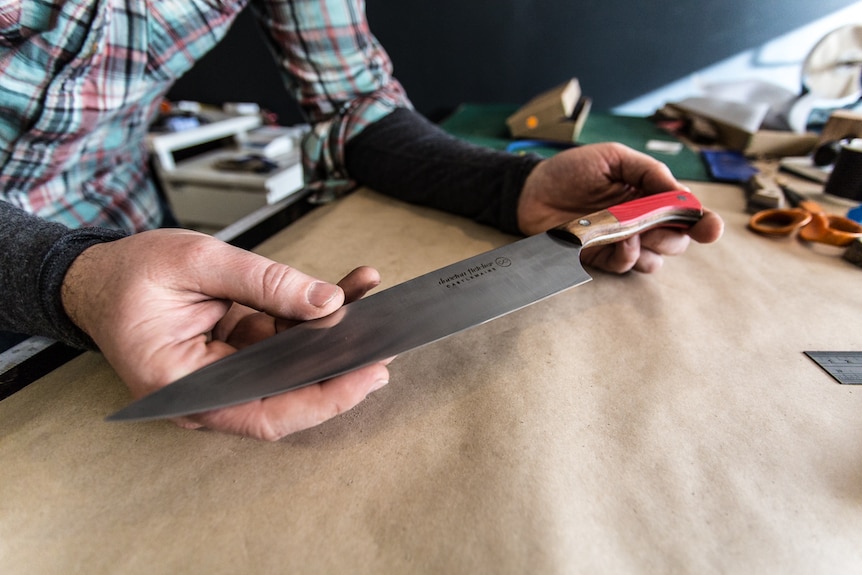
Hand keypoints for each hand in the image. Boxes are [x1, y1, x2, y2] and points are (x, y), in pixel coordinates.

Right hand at [61, 229, 390, 440]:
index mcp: (184, 387)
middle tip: (387, 344)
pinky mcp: (237, 355)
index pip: (267, 413)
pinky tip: (344, 292)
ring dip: (333, 336)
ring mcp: (226, 376)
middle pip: (289, 396)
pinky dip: (312, 319)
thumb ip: (264, 281)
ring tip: (371, 302)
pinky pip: (284, 344)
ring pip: (293, 368)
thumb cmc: (130, 275)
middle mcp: (209, 394)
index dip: (324, 398)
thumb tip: (327, 303)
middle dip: (341, 370)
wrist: (98, 276)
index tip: (370, 374)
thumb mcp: (197, 262)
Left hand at [517, 143, 723, 272]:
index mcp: (649, 193)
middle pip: (678, 239)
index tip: (711, 228)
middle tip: (656, 224)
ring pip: (658, 258)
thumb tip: (680, 193)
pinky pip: (628, 266)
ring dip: (653, 248)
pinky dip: (630, 257)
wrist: (531, 191)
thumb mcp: (613, 158)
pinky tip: (622, 242)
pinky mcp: (603, 257)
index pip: (684, 212)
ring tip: (635, 232)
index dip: (703, 222)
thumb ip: (649, 172)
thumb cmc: (570, 170)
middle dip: (675, 235)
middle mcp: (641, 220)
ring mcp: (623, 241)